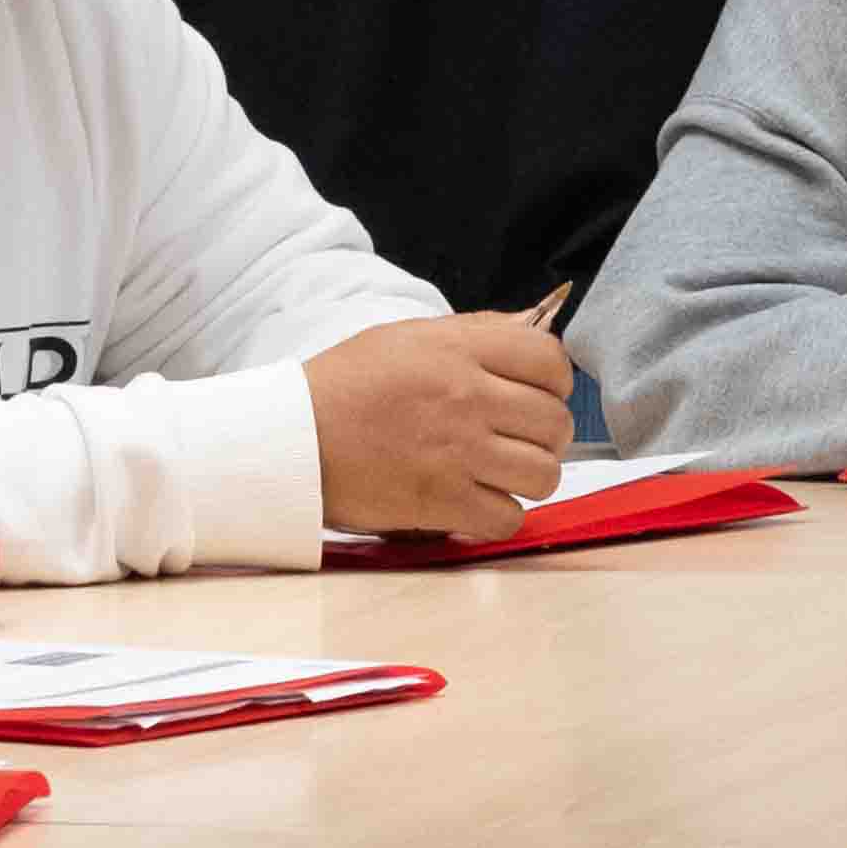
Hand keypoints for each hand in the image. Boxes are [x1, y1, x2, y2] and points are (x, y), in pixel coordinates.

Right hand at [311, 310, 576, 544]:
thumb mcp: (407, 338)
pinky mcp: (441, 502)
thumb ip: (474, 333)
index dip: (556, 382)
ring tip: (503, 474)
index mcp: (459, 351)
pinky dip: (500, 515)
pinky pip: (508, 517)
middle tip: (522, 440)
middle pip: (555, 422)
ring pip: (543, 473)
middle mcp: (467, 398)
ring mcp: (458, 453)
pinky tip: (479, 503)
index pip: (550, 361)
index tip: (541, 394)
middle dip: (547, 435)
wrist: (289, 440)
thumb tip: (530, 330)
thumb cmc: (343, 387)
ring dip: (530, 478)